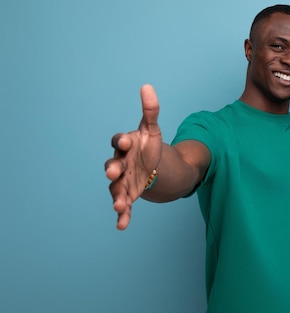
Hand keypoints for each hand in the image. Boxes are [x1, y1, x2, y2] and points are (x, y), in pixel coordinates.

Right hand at [105, 84, 162, 229]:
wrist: (152, 166)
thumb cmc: (147, 145)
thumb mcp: (152, 129)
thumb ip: (150, 111)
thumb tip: (147, 87)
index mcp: (125, 146)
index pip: (119, 141)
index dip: (122, 141)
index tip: (126, 140)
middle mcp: (120, 163)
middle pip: (112, 166)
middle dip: (113, 170)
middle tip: (114, 173)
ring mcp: (123, 180)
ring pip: (116, 188)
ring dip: (117, 196)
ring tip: (120, 205)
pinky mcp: (129, 194)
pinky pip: (124, 205)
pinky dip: (123, 215)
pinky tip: (122, 225)